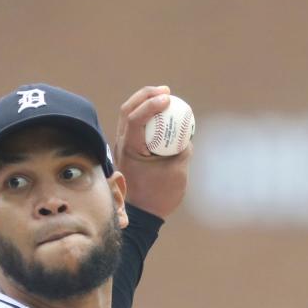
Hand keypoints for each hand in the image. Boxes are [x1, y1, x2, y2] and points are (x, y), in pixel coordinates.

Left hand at [114, 85, 192, 219]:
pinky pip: (134, 126)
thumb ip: (183, 148)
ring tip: (164, 97)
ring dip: (144, 102)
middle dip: (146, 95)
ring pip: (128, 116)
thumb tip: (187, 132)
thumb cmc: (160, 196)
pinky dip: (146, 116)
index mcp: (129, 150)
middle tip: (166, 92)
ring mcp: (122, 147)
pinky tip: (161, 114)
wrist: (144, 215)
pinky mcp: (127, 150)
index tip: (168, 99)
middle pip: (127, 110)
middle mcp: (121, 146)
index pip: (134, 119)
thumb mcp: (177, 170)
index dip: (150, 103)